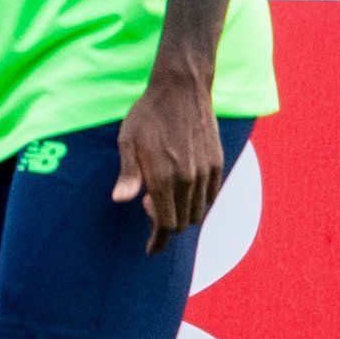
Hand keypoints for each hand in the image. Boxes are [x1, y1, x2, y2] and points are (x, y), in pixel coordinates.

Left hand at [115, 74, 226, 252]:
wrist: (182, 90)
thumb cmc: (147, 116)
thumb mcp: (127, 142)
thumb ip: (128, 175)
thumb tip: (120, 200)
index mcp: (164, 178)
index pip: (166, 223)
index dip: (157, 238)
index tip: (150, 248)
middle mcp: (189, 179)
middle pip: (183, 222)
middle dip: (166, 225)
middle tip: (147, 206)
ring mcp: (207, 171)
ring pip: (200, 211)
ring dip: (183, 214)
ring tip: (163, 196)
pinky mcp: (218, 162)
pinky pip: (212, 195)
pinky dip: (199, 202)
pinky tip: (184, 191)